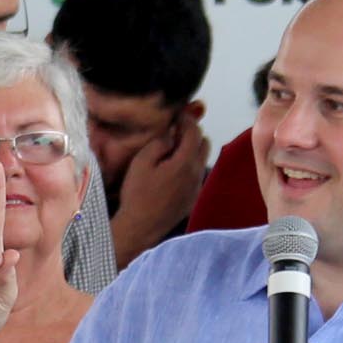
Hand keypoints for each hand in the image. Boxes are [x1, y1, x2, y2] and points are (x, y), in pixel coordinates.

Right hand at [129, 106, 211, 234]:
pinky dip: (189, 166)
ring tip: (172, 152)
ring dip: (191, 151)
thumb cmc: (137, 193)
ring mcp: (197, 187)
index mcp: (185, 162)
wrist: (140, 227)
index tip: (177, 115)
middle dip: (192, 134)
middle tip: (174, 132)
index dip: (187, 119)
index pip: (195, 131)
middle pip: (204, 143)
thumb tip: (171, 134)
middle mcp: (197, 173)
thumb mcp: (142, 162)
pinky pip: (197, 174)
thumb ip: (159, 143)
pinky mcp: (192, 199)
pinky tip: (172, 171)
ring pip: (202, 160)